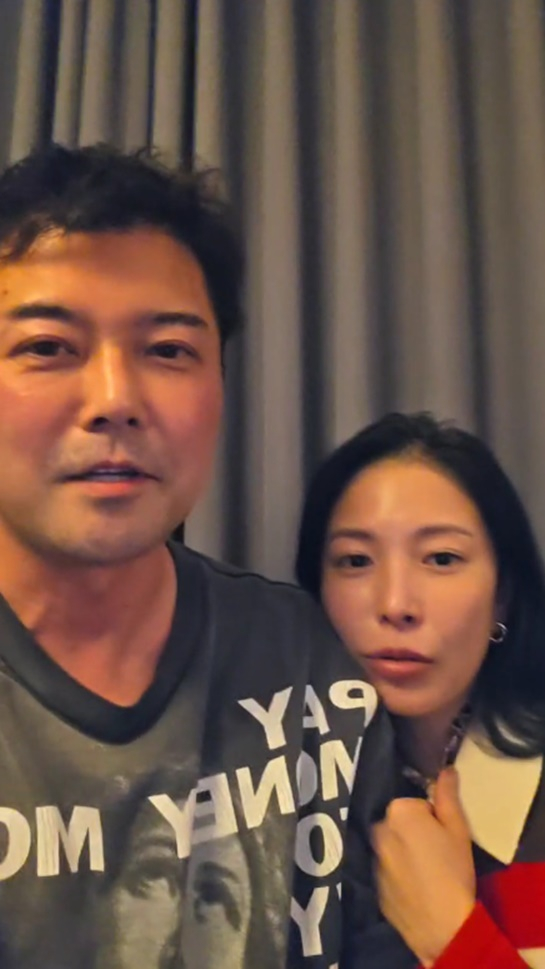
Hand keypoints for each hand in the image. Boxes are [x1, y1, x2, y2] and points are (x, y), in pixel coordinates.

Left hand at [372, 767, 475, 966]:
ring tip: (426, 872)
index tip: (442, 835)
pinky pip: (386, 868)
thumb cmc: (453, 872)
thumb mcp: (458, 830)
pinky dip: (397, 872)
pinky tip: (415, 887)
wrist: (442, 926)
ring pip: (391, 845)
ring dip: (403, 851)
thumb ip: (447, 795)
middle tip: (436, 853)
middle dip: (414, 831)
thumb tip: (445, 769)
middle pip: (399, 822)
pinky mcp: (372, 883)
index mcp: (398, 811)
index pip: (415, 803)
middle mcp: (378, 828)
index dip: (432, 818)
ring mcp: (372, 857)